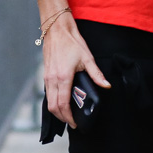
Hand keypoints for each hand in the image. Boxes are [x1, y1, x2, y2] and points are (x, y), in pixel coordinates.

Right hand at [41, 14, 110, 129]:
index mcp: (62, 77)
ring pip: (48, 101)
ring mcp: (47, 77)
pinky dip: (53, 101)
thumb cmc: (71, 42)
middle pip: (53, 107)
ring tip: (68, 114)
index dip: (69, 117)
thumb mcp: (87, 58)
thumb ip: (96, 74)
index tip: (76, 124)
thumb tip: (107, 86)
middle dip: (62, 118)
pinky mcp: (45, 74)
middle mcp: (52, 79)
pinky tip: (62, 100)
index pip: (63, 104)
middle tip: (73, 123)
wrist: (56, 29)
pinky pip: (48, 93)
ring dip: (57, 111)